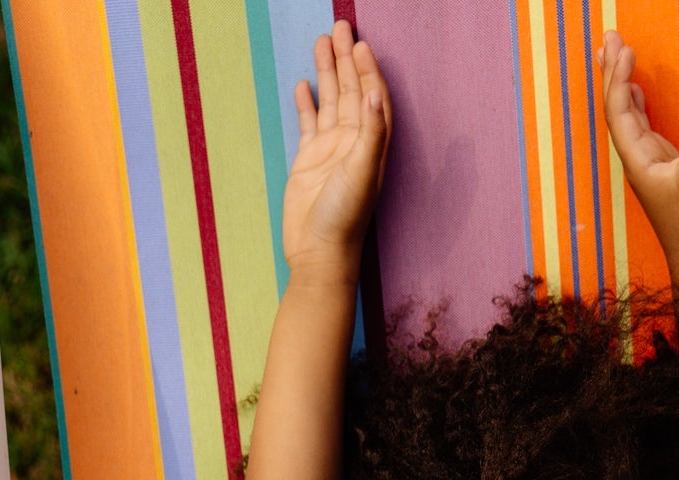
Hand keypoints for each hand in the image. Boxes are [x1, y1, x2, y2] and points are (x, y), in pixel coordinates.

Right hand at [284, 21, 391, 281]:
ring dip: (328, 73)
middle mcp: (353, 145)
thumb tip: (375, 93)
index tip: (360, 43)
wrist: (318, 254)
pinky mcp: (309, 161)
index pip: (373, 99)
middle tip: (339, 26)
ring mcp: (330, 151)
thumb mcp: (361, 173)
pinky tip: (304, 84)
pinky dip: (307, 103)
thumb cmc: (344, 219)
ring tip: (321, 42)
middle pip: (352, 92)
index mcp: (371, 146)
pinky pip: (309, 123)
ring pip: (330, 102)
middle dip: (347, 60)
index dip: (368, 70)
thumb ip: (370, 133)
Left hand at [597, 30, 678, 282]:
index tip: (624, 49)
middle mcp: (638, 160)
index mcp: (638, 161)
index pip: (620, 112)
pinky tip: (636, 92)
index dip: (618, 79)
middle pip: (617, 109)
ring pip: (628, 117)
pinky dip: (637, 104)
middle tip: (608, 37)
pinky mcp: (665, 167)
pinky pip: (644, 128)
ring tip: (616, 55)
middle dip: (613, 73)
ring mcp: (650, 163)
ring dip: (622, 85)